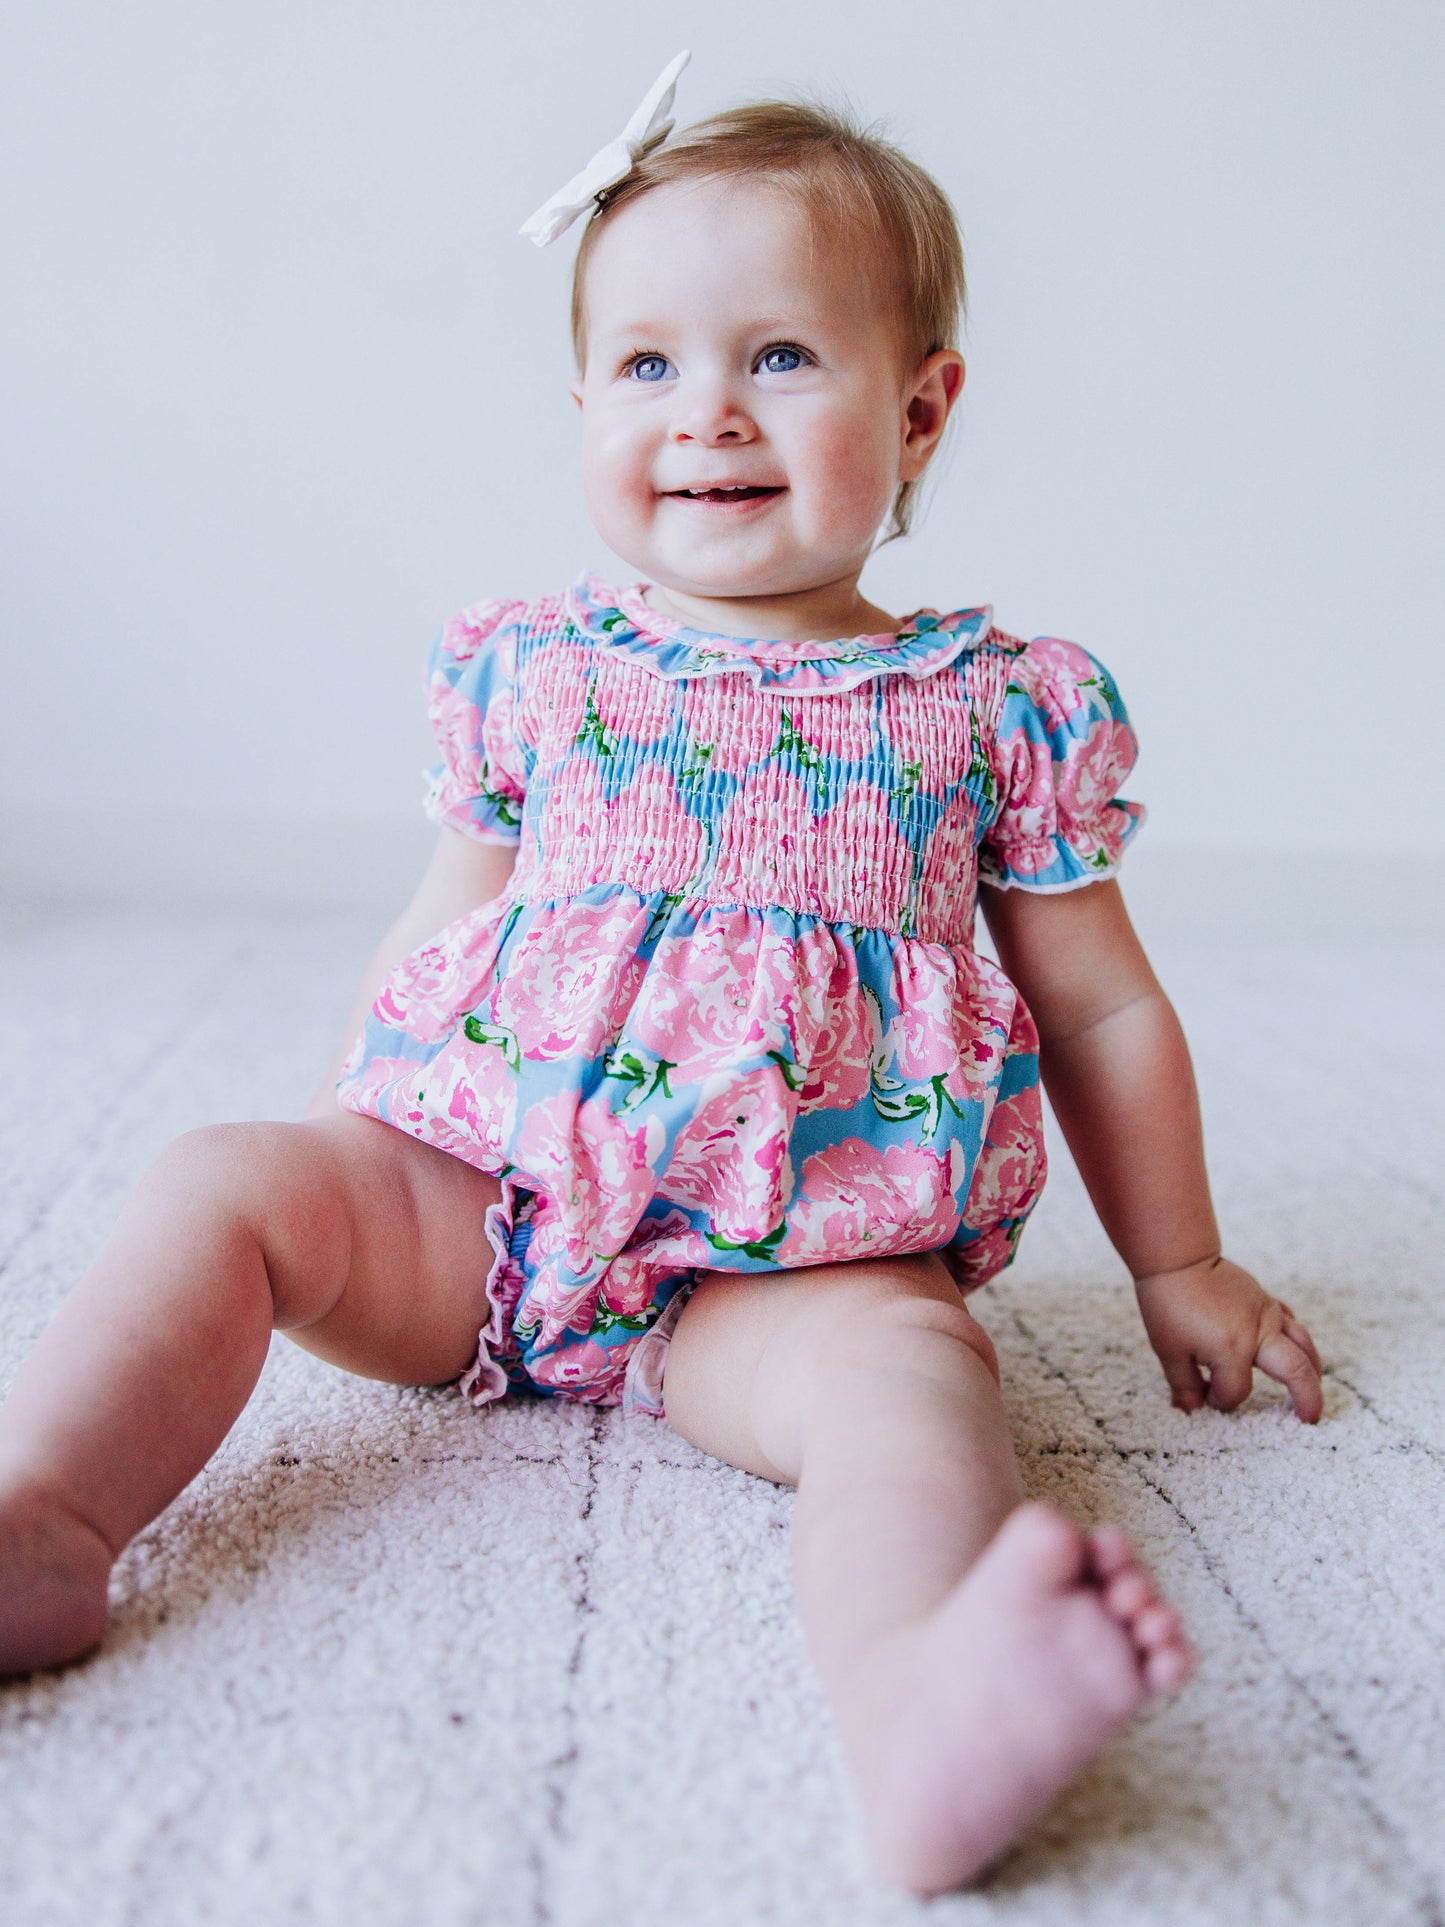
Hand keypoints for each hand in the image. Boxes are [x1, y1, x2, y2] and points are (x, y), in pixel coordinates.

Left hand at [1134, 1257, 1323, 1423]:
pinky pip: (1290, 1322)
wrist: (1177, 1259)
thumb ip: (1185, 1385)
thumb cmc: (1170, 1303)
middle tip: (1309, 1420)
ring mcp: (1266, 1313)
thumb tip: (1192, 1409)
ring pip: (1304, 1343)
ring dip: (1314, 1368)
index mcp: (1232, 1350)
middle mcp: (1259, 1333)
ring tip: (1316, 1388)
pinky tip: (1297, 1349)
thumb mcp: (1169, 1351)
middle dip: (1307, 1399)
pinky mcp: (1265, 1299)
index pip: (1235, 1392)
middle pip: (1296, 1372)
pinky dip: (1297, 1339)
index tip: (1204, 1397)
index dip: (1219, 1401)